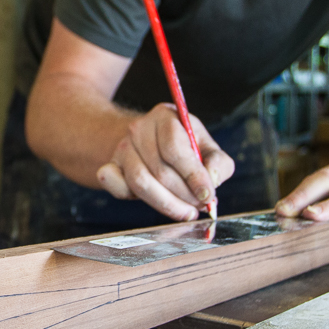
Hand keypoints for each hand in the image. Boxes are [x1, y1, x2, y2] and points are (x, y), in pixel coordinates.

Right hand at [95, 104, 234, 220]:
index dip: (192, 175)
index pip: (175, 148)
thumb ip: (219, 163)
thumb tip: (211, 180)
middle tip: (198, 207)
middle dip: (183, 195)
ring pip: (140, 183)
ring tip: (185, 211)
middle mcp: (139, 128)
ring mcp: (122, 148)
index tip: (206, 196)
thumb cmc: (184, 147)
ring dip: (166, 204)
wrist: (149, 142)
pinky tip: (154, 202)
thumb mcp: (208, 148)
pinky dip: (132, 198)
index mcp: (166, 117)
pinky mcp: (110, 166)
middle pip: (160, 170)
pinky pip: (116, 186)